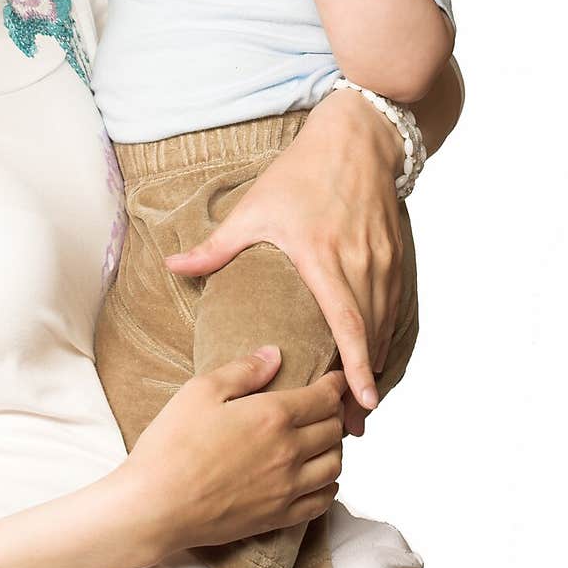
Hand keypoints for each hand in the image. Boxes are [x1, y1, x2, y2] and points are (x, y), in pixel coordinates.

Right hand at [124, 348, 344, 555]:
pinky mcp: (279, 517)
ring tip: (322, 438)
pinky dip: (329, 485)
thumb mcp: (200, 391)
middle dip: (335, 413)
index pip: (324, 398)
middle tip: (326, 405)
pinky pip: (322, 501)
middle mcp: (288, 452)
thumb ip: (243, 370)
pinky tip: (319, 477)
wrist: (156, 506)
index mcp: (272, 416)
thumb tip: (275, 354)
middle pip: (333, 429)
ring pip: (334, 465)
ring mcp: (287, 488)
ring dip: (334, 448)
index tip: (337, 379)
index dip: (336, 385)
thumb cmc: (171, 445)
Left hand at [166, 88, 404, 435]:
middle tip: (351, 427)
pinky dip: (386, 338)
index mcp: (324, 258)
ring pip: (385, 326)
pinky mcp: (395, 255)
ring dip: (375, 366)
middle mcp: (361, 265)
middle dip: (363, 385)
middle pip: (370, 338)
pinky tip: (375, 361)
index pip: (347, 325)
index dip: (355, 369)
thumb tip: (172, 266)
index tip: (360, 404)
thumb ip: (216, 246)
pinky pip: (394, 307)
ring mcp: (383, 261)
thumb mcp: (255, 208)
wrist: (358, 139)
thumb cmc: (303, 172)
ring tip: (361, 405)